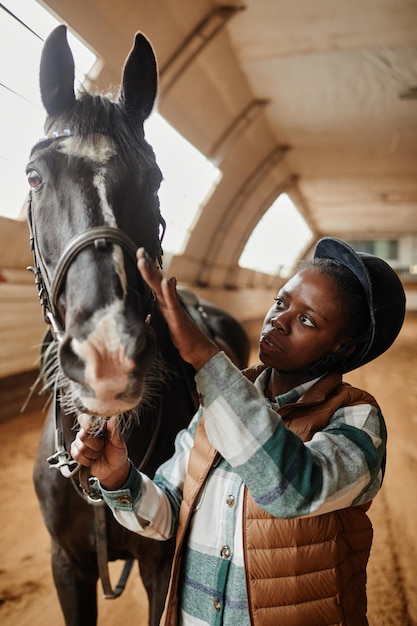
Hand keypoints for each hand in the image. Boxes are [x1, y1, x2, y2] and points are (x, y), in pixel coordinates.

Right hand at [70, 415, 130, 489]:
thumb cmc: (117, 453)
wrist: (114, 469)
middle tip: (102, 446)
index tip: (98, 432)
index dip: (89, 425)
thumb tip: (113, 416)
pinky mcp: (76, 453)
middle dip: (95, 445)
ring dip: (93, 454)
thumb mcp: (119, 441)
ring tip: (99, 454)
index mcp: (97, 426)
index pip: (85, 419)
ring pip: (80, 447)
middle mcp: (86, 432)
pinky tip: (92, 459)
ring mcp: (80, 442)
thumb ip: (114, 429)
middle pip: (83, 435)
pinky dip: (87, 460)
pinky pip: (77, 456)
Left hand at [137, 247, 218, 370]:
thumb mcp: (169, 318)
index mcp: (165, 303)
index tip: (140, 255)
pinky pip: (173, 304)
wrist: (199, 350)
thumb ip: (165, 303)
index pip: (154, 283)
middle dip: (148, 266)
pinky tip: (167, 281)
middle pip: (157, 281)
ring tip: (145, 261)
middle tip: (140, 250)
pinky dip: (170, 292)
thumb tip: (165, 285)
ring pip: (161, 289)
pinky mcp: (178, 319)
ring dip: (153, 274)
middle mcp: (170, 303)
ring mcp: (174, 310)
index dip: (147, 269)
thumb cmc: (183, 336)